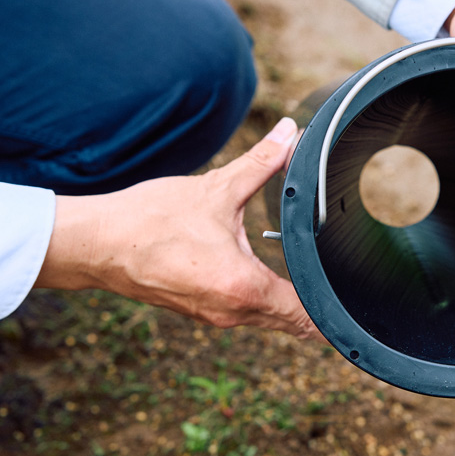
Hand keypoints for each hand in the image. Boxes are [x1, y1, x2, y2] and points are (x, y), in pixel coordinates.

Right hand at [36, 118, 321, 340]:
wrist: (96, 245)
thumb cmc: (148, 222)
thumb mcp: (213, 189)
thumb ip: (260, 163)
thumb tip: (290, 132)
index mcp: (244, 288)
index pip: (309, 315)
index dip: (337, 309)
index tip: (358, 299)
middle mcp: (231, 312)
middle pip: (292, 323)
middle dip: (318, 307)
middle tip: (345, 286)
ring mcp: (212, 315)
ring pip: (266, 319)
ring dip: (287, 303)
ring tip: (310, 279)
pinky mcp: (196, 309)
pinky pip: (241, 312)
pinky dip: (259, 299)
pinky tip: (262, 276)